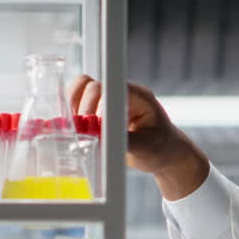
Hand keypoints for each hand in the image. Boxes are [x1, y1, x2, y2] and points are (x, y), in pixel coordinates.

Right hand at [69, 76, 210, 200]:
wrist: (165, 153)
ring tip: (80, 133)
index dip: (93, 105)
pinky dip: (73, 118)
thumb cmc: (161, 148)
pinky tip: (78, 134)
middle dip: (81, 109)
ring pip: (78, 92)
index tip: (91, 127)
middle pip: (87, 84)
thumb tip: (98, 136)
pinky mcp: (98, 110)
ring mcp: (107, 100)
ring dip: (73, 111)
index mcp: (136, 95)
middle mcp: (120, 93)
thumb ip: (123, 140)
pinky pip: (77, 106)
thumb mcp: (146, 148)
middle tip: (84, 133)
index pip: (107, 87)